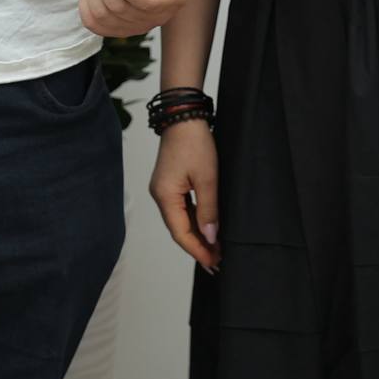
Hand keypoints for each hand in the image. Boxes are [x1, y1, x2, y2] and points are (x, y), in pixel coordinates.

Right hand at [149, 118, 220, 271]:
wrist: (184, 115)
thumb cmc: (194, 142)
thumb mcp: (207, 179)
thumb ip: (209, 211)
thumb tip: (210, 238)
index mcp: (165, 196)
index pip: (180, 233)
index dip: (198, 250)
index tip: (214, 263)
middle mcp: (160, 195)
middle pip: (179, 229)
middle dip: (198, 246)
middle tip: (218, 262)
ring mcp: (164, 189)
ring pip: (181, 220)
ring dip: (197, 235)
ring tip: (216, 250)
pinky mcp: (170, 184)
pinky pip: (182, 209)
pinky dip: (195, 221)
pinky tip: (207, 228)